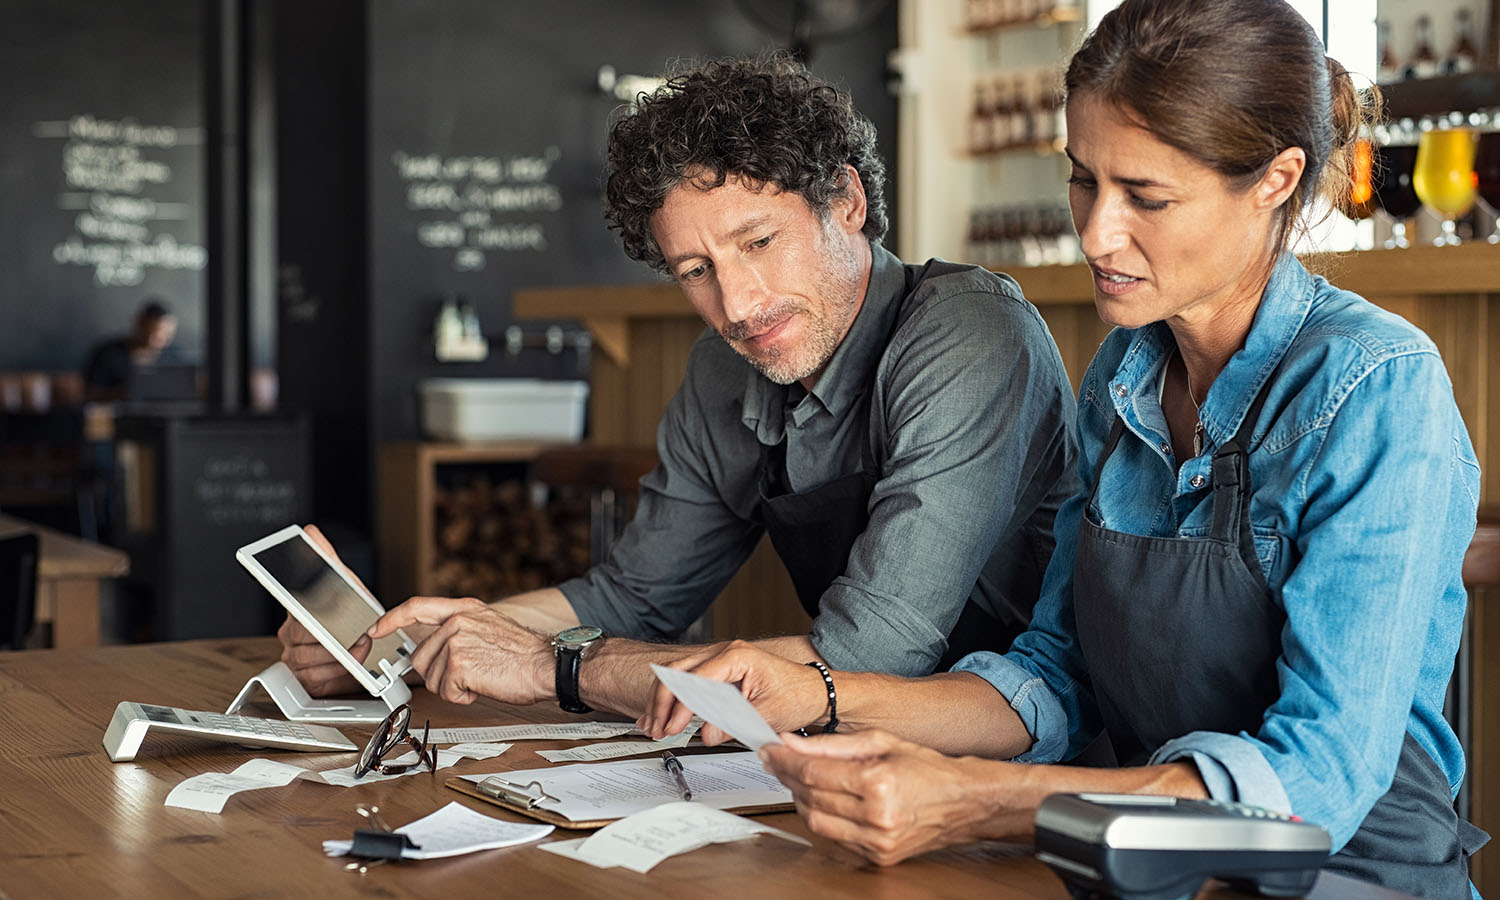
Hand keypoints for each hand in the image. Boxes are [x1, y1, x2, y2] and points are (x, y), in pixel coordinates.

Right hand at [276, 524, 368, 695]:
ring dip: (337, 656)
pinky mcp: (304, 678)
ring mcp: (294, 657)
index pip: (289, 606)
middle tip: (357, 635)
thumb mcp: (345, 582)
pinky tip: (347, 666)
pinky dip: (335, 673)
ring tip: (358, 649)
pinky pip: (313, 678)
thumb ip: (327, 558)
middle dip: (333, 637)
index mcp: (296, 609)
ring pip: (307, 659)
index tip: (311, 617)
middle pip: (302, 636)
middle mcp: (290, 633)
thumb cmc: (352, 614)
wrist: (368, 644)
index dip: (301, 611)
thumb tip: (310, 532)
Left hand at [368, 596, 552, 704]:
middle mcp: (457, 621)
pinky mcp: (459, 664)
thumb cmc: (524, 654)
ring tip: (483, 676)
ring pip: (432, 678)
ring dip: (455, 687)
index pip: (416, 607)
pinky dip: (464, 697)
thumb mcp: (488, 627)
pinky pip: (446, 692)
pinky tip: (484, 685)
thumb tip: (432, 648)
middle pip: (421, 657)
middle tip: (470, 673)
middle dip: (440, 674)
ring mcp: (456, 641)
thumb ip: (458, 630)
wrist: (548, 665)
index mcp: (464, 609)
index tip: (375, 630)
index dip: (391, 619)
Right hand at [637, 640, 827, 742]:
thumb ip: (735, 723)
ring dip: (662, 701)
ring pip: (677, 675)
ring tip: (654, 725)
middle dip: (662, 702)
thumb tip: (706, 734)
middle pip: (678, 672)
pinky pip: (687, 681)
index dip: (680, 706)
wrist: (815, 691)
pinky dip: (672, 698)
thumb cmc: (798, 695)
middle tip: (657, 728)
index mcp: (737, 656)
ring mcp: (720, 660)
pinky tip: (660, 715)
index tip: (673, 727)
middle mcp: (725, 652)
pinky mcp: (719, 672)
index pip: (696, 679)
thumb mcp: (768, 714)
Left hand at [760, 730, 1025, 864]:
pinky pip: (834, 838)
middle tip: (777, 760)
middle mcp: (877, 816)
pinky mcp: (877, 857)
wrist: (963, 802)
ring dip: (800, 799)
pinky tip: (821, 800)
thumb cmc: (927, 768)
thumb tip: (792, 742)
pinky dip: (822, 817)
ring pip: (816, 821)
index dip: (785, 760)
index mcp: (878, 782)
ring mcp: (877, 841)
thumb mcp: (880, 741)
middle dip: (787, 776)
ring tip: (798, 778)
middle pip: (810, 796)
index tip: (770, 749)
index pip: (814, 772)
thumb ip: (831, 744)